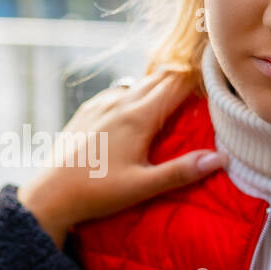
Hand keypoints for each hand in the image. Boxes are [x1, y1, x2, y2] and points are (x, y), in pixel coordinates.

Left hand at [16, 69, 227, 248]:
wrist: (49, 195)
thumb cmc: (97, 192)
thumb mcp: (143, 186)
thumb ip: (181, 172)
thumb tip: (220, 158)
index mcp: (138, 117)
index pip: (178, 82)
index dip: (200, 75)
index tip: (219, 74)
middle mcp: (119, 102)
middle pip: (160, 77)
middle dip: (184, 76)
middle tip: (205, 81)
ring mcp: (100, 104)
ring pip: (138, 83)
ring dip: (159, 86)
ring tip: (176, 96)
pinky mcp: (86, 112)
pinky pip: (118, 93)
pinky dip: (135, 94)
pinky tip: (138, 109)